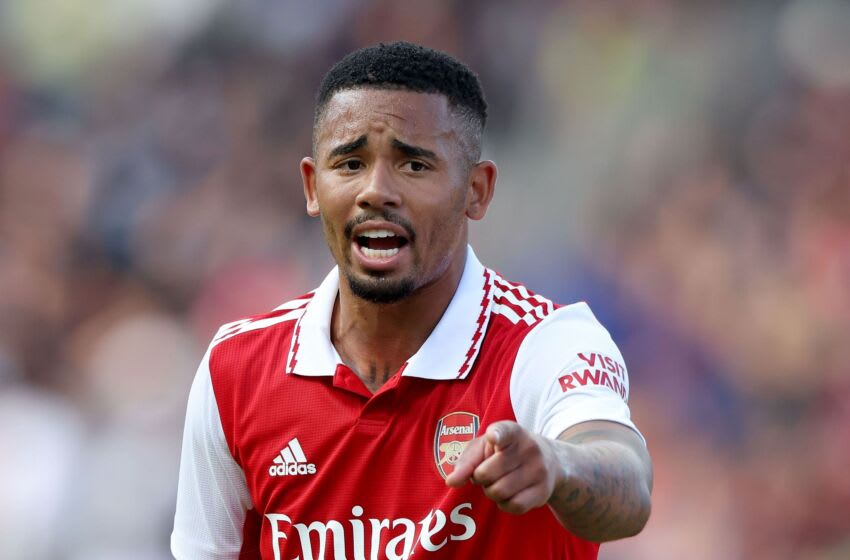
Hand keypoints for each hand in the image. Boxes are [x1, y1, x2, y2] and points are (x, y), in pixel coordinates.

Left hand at [445, 420, 560, 513]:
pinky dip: (504, 504)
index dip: (497, 435)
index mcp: (512, 431)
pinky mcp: (543, 491)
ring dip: (490, 492)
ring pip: (499, 492)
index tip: (493, 437)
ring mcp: (538, 470)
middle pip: (486, 473)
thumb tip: (451, 482)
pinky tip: (508, 494)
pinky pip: (514, 506)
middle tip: (486, 473)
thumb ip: (466, 462)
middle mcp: (528, 448)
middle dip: (479, 478)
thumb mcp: (485, 447)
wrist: (548, 460)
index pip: (504, 432)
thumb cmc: (505, 451)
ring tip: (498, 482)